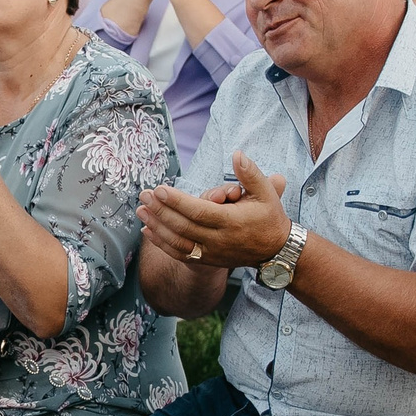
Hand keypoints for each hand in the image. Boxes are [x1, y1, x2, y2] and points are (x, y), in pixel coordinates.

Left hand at [136, 152, 291, 269]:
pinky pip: (179, 254)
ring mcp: (211, 253)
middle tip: (144, 195)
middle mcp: (219, 239)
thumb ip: (250, 173)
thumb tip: (237, 154)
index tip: (159, 189)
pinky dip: (161, 243)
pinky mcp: (206, 261)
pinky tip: (147, 230)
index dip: (177, 201)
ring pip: (177, 242)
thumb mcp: (266, 192)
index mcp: (231, 221)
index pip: (198, 211)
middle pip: (183, 226)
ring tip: (141, 210)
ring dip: (157, 226)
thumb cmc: (268, 216)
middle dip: (161, 210)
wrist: (274, 250)